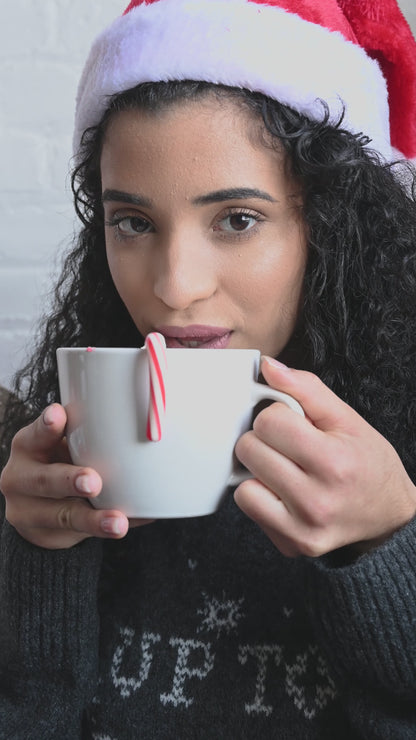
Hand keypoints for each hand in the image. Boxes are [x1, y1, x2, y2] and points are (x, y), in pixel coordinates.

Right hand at [0, 404, 150, 548]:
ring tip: (118, 522)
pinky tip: (126, 525)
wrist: (35, 507)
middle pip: (44, 480)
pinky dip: (107, 529)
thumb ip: (83, 434)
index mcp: (28, 447)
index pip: (35, 435)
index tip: (58, 414)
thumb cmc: (57, 462)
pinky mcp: (49, 535)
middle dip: (69, 480)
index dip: (46, 426)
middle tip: (93, 482)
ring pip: (64, 516)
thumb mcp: (59, 444)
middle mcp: (22, 479)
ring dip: (93, 519)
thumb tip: (136, 422)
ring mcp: (31, 512)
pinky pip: (82, 535)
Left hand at [234, 357, 415, 557]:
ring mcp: (302, 529)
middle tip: (289, 446)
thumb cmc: (369, 464)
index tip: (295, 425)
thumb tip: (268, 366)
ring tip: (286, 469)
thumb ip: (306, 389)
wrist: (389, 517)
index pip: (268, 422)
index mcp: (333, 463)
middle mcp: (316, 501)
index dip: (277, 416)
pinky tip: (284, 492)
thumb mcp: (348, 419)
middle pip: (250, 450)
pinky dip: (260, 496)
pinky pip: (249, 509)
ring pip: (242, 484)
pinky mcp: (291, 546)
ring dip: (258, 471)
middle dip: (264, 440)